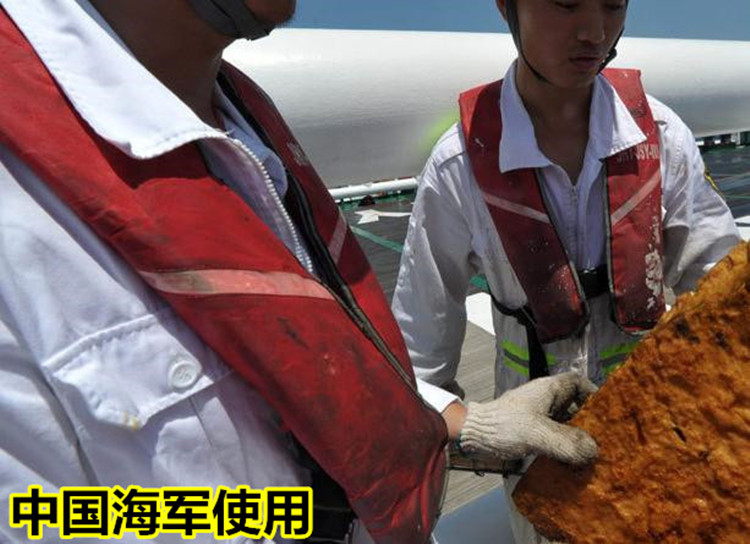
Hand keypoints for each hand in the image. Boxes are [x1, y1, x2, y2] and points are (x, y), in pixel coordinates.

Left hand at [459, 372, 597, 464]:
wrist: (472, 436)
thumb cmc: (503, 426)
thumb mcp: (537, 433)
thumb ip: (567, 442)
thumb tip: (594, 451)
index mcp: (548, 390)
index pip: (578, 383)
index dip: (594, 393)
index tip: (608, 411)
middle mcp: (545, 400)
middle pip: (575, 405)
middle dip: (590, 421)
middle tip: (606, 441)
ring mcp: (537, 417)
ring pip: (565, 423)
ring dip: (578, 438)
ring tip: (593, 456)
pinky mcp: (531, 432)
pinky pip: (555, 437)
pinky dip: (565, 447)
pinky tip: (573, 463)